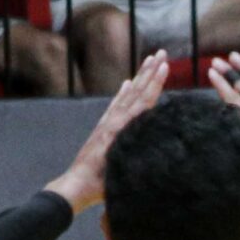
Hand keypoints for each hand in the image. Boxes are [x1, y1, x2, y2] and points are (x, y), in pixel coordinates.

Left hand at [48, 50, 169, 210]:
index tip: (164, 66)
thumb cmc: (100, 186)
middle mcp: (114, 122)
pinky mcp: (102, 129)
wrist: (74, 186)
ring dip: (140, 77)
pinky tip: (128, 82)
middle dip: (150, 71)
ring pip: (127, 95)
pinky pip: (115, 105)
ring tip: (149, 60)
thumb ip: (136, 159)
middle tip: (162, 53)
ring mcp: (107, 124)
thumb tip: (157, 146)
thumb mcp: (122, 175)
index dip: (154, 84)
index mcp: (121, 131)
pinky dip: (123, 93)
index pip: (142, 102)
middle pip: (136, 92)